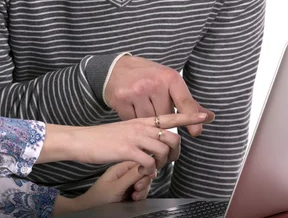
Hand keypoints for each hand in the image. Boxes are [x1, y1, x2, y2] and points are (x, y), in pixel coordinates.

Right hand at [39, 112, 208, 175]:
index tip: (205, 114)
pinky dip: (149, 171)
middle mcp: (140, 126)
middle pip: (172, 137)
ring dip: (161, 164)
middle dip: (175, 153)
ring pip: (163, 150)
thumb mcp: (124, 132)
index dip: (189, 116)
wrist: (81, 140)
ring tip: (151, 168)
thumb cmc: (102, 139)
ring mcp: (134, 137)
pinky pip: (149, 162)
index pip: (170, 116)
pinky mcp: (127, 149)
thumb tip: (155, 148)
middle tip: (167, 161)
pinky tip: (141, 171)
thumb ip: (141, 136)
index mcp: (141, 121)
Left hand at [52, 161, 152, 214]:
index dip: (146, 168)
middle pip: (143, 172)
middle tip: (137, 188)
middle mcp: (124, 173)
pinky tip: (134, 199)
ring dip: (142, 190)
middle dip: (144, 181)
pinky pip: (141, 190)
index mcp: (120, 167)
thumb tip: (147, 165)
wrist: (93, 207)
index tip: (149, 175)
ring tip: (135, 196)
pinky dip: (140, 195)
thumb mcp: (117, 186)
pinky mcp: (129, 190)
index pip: (138, 161)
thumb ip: (132, 176)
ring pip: (143, 182)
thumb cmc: (101, 195)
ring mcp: (127, 182)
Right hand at [104, 55, 214, 135]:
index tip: (196, 132)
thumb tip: (210, 117)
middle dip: (163, 120)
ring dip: (149, 125)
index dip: (192, 118)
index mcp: (168, 77)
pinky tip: (133, 115)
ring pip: (149, 121)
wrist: (116, 68)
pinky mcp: (121, 99)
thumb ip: (188, 102)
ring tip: (144, 116)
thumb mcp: (168, 82)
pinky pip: (133, 121)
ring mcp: (136, 91)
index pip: (185, 101)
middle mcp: (152, 83)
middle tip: (156, 114)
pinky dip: (135, 123)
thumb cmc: (147, 76)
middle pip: (165, 116)